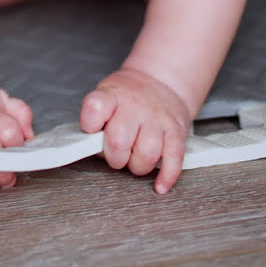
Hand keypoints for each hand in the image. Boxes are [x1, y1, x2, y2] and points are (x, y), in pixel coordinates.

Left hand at [79, 67, 189, 193]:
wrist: (161, 81)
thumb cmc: (129, 96)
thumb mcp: (107, 95)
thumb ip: (97, 119)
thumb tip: (93, 148)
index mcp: (113, 96)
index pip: (95, 108)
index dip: (90, 125)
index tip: (91, 132)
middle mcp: (135, 106)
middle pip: (119, 141)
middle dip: (115, 158)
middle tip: (116, 154)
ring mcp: (157, 118)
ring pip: (147, 154)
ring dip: (138, 167)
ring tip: (135, 160)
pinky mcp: (176, 131)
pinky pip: (174, 159)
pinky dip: (166, 176)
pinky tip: (159, 185)